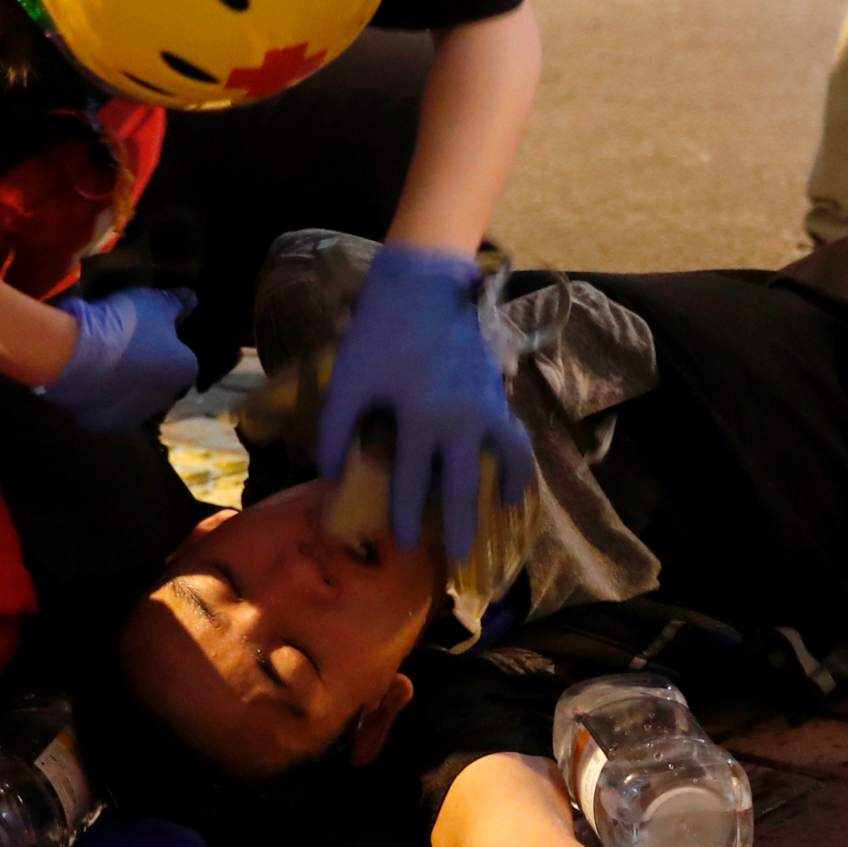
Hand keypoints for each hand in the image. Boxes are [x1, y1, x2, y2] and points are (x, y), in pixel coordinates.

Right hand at [35, 286, 197, 431]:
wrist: (75, 355)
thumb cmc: (124, 326)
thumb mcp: (154, 302)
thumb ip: (177, 302)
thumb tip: (192, 299)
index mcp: (186, 370)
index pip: (185, 358)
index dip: (167, 344)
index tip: (149, 332)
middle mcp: (166, 399)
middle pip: (161, 381)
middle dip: (148, 368)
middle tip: (125, 346)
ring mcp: (134, 416)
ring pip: (134, 399)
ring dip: (125, 386)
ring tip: (102, 363)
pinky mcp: (104, 425)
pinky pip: (105, 408)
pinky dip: (99, 398)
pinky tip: (86, 380)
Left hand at [309, 235, 532, 559]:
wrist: (424, 287)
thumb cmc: (379, 334)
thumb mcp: (349, 380)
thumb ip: (338, 429)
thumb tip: (331, 475)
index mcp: (420, 419)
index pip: (414, 483)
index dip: (407, 516)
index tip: (405, 544)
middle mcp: (460, 421)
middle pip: (462, 486)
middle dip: (457, 526)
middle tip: (455, 559)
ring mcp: (485, 408)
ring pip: (500, 462)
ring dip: (497, 493)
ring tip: (498, 514)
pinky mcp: (497, 394)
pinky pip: (514, 438)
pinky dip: (517, 463)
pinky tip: (512, 483)